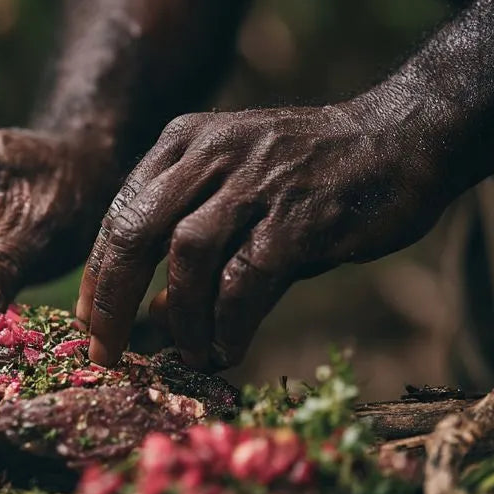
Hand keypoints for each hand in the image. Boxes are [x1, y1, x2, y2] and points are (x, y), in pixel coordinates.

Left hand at [77, 98, 447, 367]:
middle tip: (106, 350)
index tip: (89, 322)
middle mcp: (212, 154)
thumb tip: (155, 316)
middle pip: (135, 231)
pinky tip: (229, 347)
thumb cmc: (315, 176)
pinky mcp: (298, 216)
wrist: (405, 139)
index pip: (121, 213)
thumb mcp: (241, 194)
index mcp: (186, 142)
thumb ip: (196, 251)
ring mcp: (256, 181)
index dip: (98, 274)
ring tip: (188, 353)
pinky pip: (245, 280)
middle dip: (112, 300)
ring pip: (185, 255)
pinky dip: (229, 322)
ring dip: (180, 316)